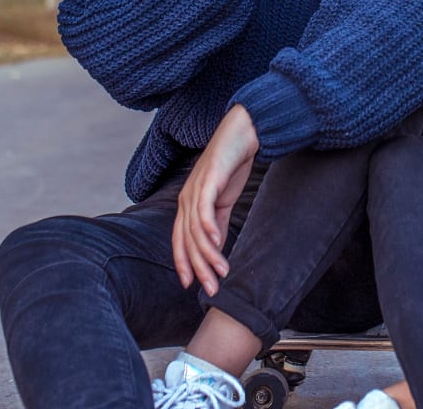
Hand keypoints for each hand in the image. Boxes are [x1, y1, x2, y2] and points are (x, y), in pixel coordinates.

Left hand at [172, 104, 258, 295]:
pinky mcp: (208, 179)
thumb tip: (216, 245)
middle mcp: (185, 198)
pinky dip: (209, 227)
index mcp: (187, 204)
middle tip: (212, 290)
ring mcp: (195, 188)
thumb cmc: (232, 163)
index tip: (192, 286)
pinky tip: (217, 242)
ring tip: (222, 272)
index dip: (184, 263)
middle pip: (186, 241)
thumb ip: (218, 220)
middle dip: (198, 268)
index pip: (180, 240)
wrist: (242, 132)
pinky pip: (204, 208)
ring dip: (208, 254)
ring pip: (196, 230)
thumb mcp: (224, 198)